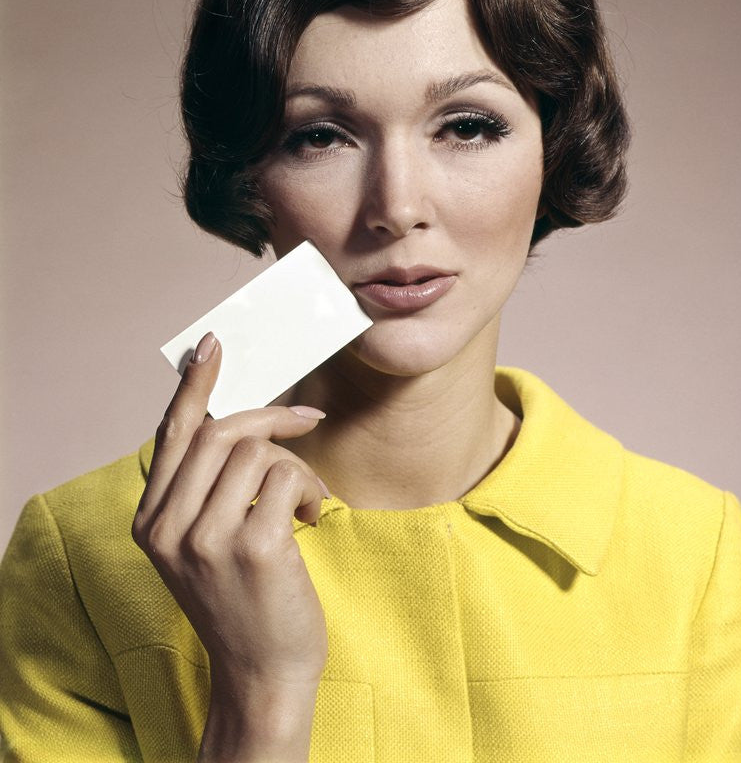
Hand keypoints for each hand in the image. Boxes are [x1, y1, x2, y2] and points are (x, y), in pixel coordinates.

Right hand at [132, 331, 329, 697]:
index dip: (194, 386)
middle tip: (307, 419)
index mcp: (149, 523)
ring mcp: (206, 539)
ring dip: (297, 466)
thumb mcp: (204, 542)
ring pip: (258, 450)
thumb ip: (206, 487)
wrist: (261, 671)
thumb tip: (238, 418)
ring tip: (305, 502)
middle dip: (272, 417)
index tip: (214, 347)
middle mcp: (167, 528)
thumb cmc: (242, 598)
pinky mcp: (252, 547)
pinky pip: (288, 476)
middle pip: (220, 431)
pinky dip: (311, 489)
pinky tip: (312, 519)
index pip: (172, 436)